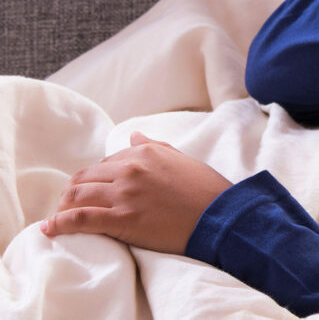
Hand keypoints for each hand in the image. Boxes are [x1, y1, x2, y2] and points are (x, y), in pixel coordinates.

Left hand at [40, 131, 232, 254]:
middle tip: (70, 204)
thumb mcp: (181, 160)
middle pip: (85, 177)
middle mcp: (131, 169)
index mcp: (145, 153)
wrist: (220, 217)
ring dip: (63, 206)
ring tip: (58, 217)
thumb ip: (154, 146)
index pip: (106, 163)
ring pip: (78, 195)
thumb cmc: (206, 190)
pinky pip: (81, 219)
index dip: (95, 178)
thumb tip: (133, 136)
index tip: (91, 190)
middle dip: (73, 190)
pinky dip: (60, 223)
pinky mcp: (122, 219)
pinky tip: (50, 229)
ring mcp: (125, 194)